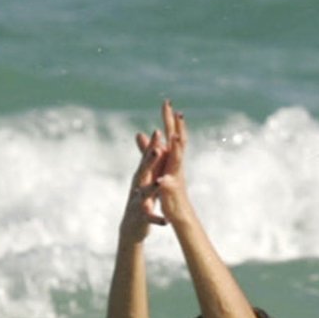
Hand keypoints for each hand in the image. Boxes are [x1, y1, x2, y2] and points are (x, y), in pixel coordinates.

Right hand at [121, 125, 167, 238]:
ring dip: (152, 188)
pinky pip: (150, 218)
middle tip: (157, 149)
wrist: (131, 226)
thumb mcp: (144, 179)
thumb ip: (148, 162)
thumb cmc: (141, 199)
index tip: (158, 130)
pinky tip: (165, 221)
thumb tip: (148, 141)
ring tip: (159, 182)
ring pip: (145, 193)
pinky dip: (157, 219)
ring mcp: (139, 202)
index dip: (153, 145)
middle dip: (150, 160)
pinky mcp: (142, 217)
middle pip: (144, 171)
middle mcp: (138, 186)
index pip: (147, 158)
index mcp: (142, 177)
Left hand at [150, 100, 191, 222]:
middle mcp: (177, 166)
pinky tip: (162, 180)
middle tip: (178, 112)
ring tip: (175, 138)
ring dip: (177, 150)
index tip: (167, 102)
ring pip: (177, 163)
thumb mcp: (155, 167)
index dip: (169, 120)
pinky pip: (168, 188)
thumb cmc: (166, 190)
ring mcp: (176, 179)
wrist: (179, 215)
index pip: (172, 136)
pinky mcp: (171, 194)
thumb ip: (148, 150)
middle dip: (177, 128)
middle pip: (178, 144)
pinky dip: (165, 183)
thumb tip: (139, 133)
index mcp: (172, 160)